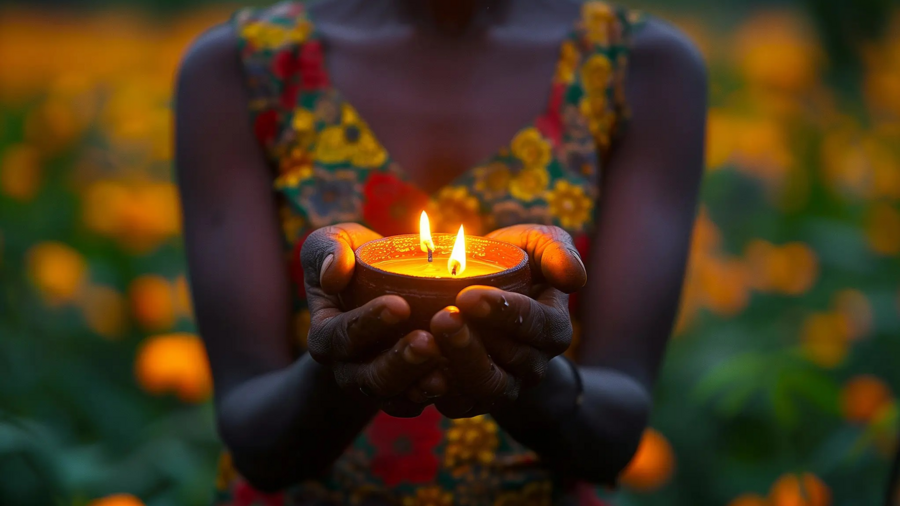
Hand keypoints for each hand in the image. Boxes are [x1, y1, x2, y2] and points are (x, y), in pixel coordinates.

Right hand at [301, 223, 448, 416]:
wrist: (374, 294)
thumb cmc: (354, 261)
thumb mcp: (335, 243)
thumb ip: (327, 249)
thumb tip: (334, 272)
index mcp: (326, 334)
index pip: (341, 335)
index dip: (368, 323)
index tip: (399, 305)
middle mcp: (348, 367)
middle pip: (369, 376)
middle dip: (399, 362)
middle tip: (427, 342)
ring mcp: (378, 384)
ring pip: (395, 398)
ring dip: (420, 385)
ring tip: (446, 370)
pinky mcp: (404, 394)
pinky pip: (417, 405)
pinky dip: (435, 397)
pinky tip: (458, 380)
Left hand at [429, 225, 586, 417]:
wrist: (483, 300)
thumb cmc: (512, 264)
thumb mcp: (537, 246)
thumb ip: (556, 250)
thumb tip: (575, 278)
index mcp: (552, 328)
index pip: (536, 324)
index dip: (504, 312)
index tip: (468, 296)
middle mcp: (533, 364)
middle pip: (509, 360)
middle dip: (473, 341)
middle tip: (441, 318)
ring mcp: (504, 386)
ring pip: (485, 387)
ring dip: (456, 365)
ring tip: (425, 341)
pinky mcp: (472, 401)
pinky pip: (458, 405)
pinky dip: (437, 392)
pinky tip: (415, 372)